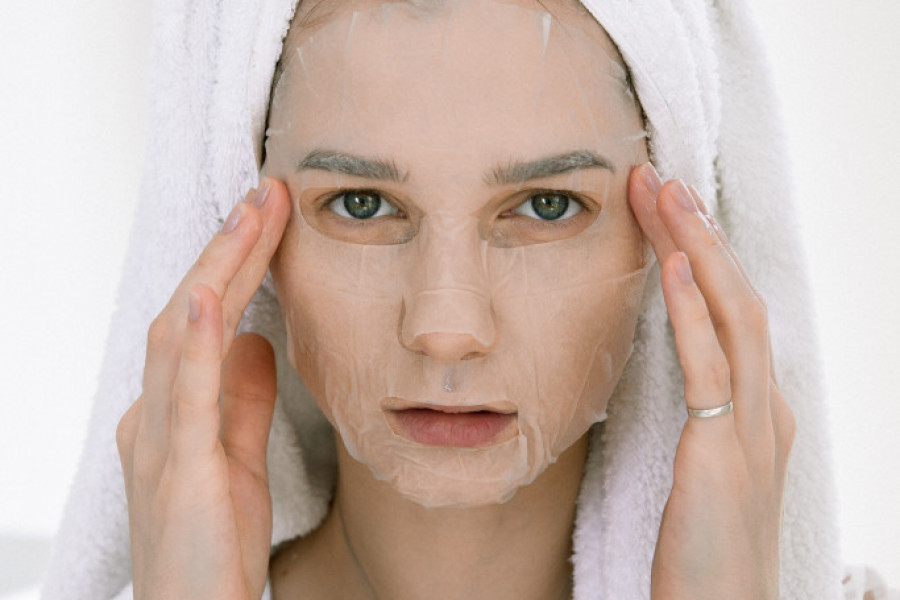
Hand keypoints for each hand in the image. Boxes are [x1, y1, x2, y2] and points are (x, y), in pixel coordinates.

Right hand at [116, 179, 290, 599]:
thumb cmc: (212, 546)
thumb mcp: (236, 457)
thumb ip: (242, 399)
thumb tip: (257, 341)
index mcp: (171, 412)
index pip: (205, 320)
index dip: (235, 265)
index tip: (270, 216)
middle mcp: (152, 416)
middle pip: (188, 312)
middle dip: (228, 249)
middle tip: (265, 191)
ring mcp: (157, 441)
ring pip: (179, 336)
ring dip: (214, 270)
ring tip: (247, 214)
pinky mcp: (177, 472)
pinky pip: (183, 397)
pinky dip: (193, 340)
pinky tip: (207, 294)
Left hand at [628, 164, 795, 599]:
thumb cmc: (706, 553)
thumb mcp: (705, 474)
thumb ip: (701, 425)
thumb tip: (683, 385)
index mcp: (761, 412)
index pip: (732, 313)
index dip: (702, 256)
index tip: (665, 211)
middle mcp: (768, 410)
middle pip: (737, 298)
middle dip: (700, 233)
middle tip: (659, 179)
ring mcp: (754, 430)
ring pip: (733, 317)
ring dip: (699, 250)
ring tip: (666, 195)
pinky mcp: (723, 454)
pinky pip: (711, 369)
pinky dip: (696, 314)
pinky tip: (678, 267)